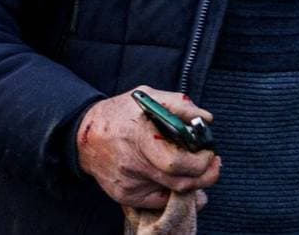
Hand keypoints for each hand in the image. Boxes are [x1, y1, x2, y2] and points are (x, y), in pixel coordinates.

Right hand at [76, 88, 219, 209]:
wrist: (85, 137)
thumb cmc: (119, 114)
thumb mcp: (147, 97)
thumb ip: (179, 105)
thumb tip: (206, 119)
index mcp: (139, 138)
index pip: (176, 163)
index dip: (201, 162)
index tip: (210, 152)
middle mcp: (133, 165)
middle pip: (179, 183)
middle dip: (205, 176)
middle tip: (214, 164)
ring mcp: (128, 185)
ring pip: (172, 194)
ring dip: (193, 185)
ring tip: (199, 171)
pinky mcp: (125, 196)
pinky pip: (158, 202)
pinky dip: (175, 194)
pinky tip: (182, 182)